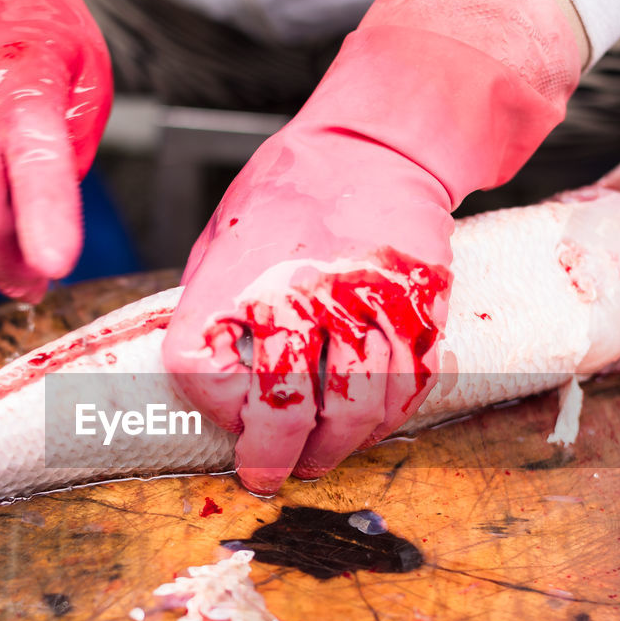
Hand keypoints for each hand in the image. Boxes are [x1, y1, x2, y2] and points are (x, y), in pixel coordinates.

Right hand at [0, 0, 110, 299]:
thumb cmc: (37, 31)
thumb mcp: (87, 86)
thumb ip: (70, 155)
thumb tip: (44, 223)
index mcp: (22, 93)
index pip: (37, 167)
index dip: (45, 222)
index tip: (54, 265)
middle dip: (8, 266)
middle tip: (33, 282)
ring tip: (10, 199)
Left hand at [163, 0, 582, 493]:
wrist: (375, 146)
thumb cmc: (289, 193)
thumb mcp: (224, 239)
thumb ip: (213, 308)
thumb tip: (216, 387)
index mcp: (237, 273)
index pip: (202, 370)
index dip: (215, 409)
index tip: (230, 418)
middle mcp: (300, 288)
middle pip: (285, 405)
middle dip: (275, 455)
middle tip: (270, 474)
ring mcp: (365, 299)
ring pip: (354, 407)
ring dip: (335, 448)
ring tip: (321, 460)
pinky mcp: (417, 305)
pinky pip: (405, 384)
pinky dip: (385, 418)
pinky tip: (367, 426)